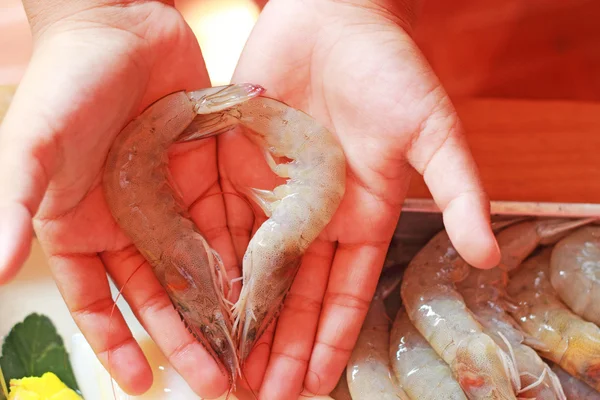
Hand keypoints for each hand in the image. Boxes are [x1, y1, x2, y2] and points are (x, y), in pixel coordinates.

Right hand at [0, 1, 237, 396]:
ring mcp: (167, 199)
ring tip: (247, 345)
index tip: (144, 382)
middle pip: (159, 294)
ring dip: (221, 305)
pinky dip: (242, 253)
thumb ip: (12, 205)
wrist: (115, 23)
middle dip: (186, 338)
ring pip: (198, 265)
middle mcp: (127, 220)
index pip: (98, 301)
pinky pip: (224, 220)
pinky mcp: (201, 172)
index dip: (117, 343)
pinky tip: (263, 285)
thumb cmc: (63, 82)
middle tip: (216, 380)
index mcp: (81, 225)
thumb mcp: (31, 147)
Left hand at [226, 0, 500, 397]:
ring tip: (226, 363)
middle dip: (280, 343)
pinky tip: (196, 297)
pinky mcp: (234, 164)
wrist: (334, 15)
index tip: (314, 382)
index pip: (344, 292)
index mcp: (361, 214)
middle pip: (294, 293)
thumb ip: (458, 189)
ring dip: (241, 315)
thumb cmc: (390, 69)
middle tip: (261, 393)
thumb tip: (486, 253)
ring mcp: (271, 192)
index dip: (329, 338)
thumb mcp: (432, 130)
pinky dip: (208, 260)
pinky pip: (218, 220)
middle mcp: (314, 213)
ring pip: (251, 267)